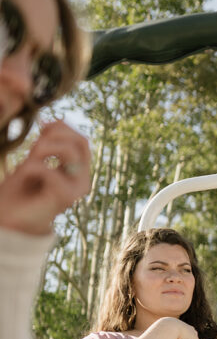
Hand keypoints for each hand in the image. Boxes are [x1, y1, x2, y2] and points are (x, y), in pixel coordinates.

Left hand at [0, 121, 90, 235]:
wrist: (11, 219)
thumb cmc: (21, 191)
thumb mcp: (34, 159)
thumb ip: (47, 144)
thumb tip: (55, 120)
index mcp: (78, 170)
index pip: (81, 140)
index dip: (62, 128)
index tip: (40, 127)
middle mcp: (83, 180)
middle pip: (81, 142)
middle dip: (55, 135)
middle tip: (34, 144)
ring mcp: (76, 189)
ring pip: (70, 152)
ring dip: (43, 149)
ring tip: (28, 159)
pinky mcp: (65, 198)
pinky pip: (48, 170)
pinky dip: (30, 168)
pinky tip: (22, 177)